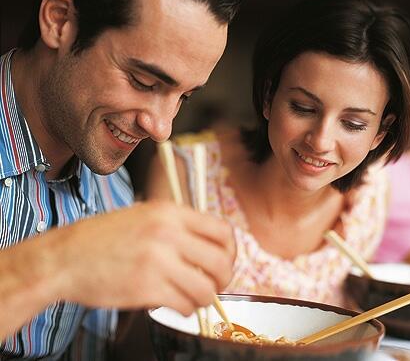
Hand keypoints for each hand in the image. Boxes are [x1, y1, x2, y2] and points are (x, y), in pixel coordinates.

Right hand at [57, 200, 234, 313]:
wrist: (65, 257)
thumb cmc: (104, 238)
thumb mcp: (144, 216)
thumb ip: (178, 227)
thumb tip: (210, 247)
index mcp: (170, 212)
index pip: (222, 230)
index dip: (230, 250)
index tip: (225, 261)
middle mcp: (168, 233)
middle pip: (222, 261)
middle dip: (224, 279)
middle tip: (215, 285)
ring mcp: (158, 261)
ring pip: (206, 288)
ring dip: (205, 298)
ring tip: (193, 298)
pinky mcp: (147, 288)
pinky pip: (185, 304)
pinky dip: (186, 309)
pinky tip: (177, 304)